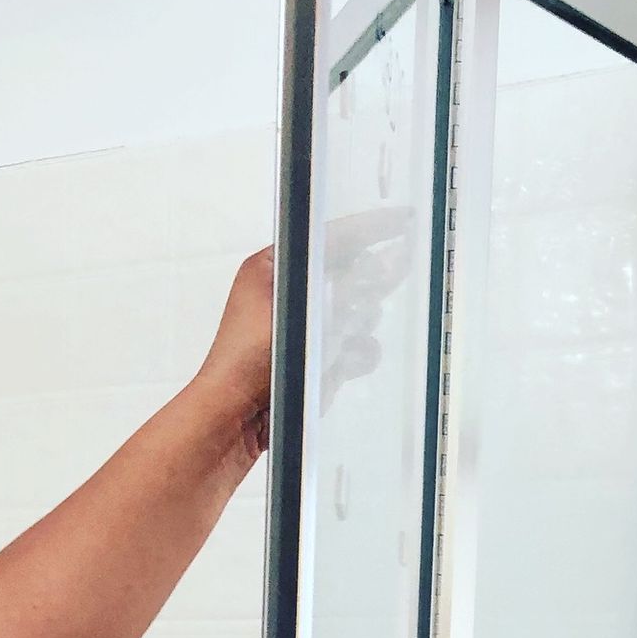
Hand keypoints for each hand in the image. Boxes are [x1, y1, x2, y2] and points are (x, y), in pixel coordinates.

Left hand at [192, 211, 415, 457]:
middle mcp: (287, 295)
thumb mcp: (294, 310)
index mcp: (271, 269)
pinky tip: (342, 366)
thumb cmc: (244, 360)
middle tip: (384, 283)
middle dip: (365, 286)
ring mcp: (302, 329)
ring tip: (338, 340)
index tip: (403, 220)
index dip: (368, 228)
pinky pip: (353, 348)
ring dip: (358, 327)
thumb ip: (340, 288)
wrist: (232, 417)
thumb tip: (384, 265)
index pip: (328, 237)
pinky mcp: (314, 360)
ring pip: (357, 314)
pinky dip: (354, 356)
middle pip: (348, 274)